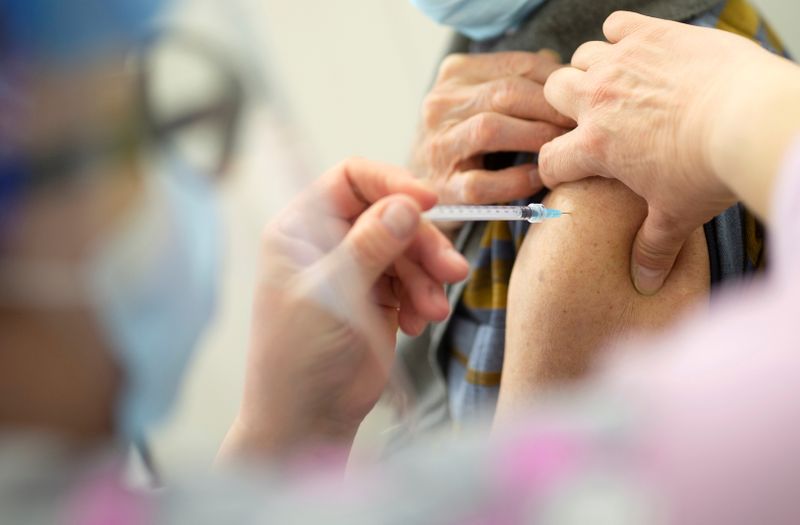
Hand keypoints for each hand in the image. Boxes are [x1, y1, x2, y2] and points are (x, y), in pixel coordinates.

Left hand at [221, 158, 468, 459]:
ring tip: (433, 311)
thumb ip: (369, 246)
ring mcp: (358, 268)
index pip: (352, 179)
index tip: (428, 202)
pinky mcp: (381, 296)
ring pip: (409, 248)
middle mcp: (330, 240)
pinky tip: (418, 325)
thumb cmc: (298, 355)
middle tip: (451, 272)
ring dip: (428, 276)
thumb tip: (406, 204)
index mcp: (302, 227)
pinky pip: (415, 279)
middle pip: (391, 214)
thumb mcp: (331, 294)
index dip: (392, 182)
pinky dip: (424, 298)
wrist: (307, 417)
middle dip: (422, 242)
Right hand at [411, 51, 572, 213]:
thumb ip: (517, 81)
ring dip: (535, 138)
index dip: (558, 80)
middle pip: (506, 93)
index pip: (516, 66)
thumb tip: (563, 70)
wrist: (418, 186)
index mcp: (455, 74)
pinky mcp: (442, 187)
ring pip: (489, 129)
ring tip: (564, 148)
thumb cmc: (464, 140)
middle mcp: (440, 105)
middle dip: (552, 109)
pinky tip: (538, 178)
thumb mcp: (482, 100)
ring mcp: (437, 145)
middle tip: (584, 124)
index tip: (585, 96)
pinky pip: (482, 182)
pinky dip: (516, 180)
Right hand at [539, 12, 769, 293]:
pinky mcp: (651, 34)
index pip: (548, 159)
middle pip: (553, 94)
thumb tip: (645, 283)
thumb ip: (653, 247)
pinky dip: (622, 35)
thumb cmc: (711, 170)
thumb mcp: (678, 215)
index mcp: (595, 147)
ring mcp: (622, 63)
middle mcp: (597, 101)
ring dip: (593, 70)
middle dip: (565, 106)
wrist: (751, 119)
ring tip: (616, 83)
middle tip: (591, 116)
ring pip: (581, 57)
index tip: (567, 168)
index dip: (553, 166)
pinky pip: (617, 24)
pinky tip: (639, 50)